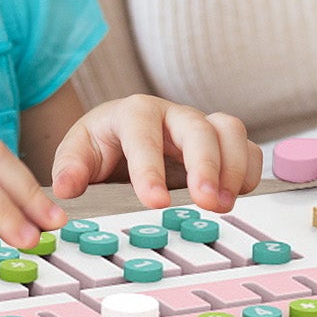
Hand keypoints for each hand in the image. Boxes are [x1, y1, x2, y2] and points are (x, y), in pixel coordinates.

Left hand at [50, 95, 261, 211]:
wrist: (121, 139)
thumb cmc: (102, 145)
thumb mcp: (78, 153)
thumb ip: (70, 168)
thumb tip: (67, 188)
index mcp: (133, 113)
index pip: (143, 133)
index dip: (150, 167)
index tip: (154, 201)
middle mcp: (172, 115)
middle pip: (198, 127)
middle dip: (206, 165)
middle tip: (206, 202)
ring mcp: (200, 127)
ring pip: (230, 131)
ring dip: (232, 168)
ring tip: (223, 204)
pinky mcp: (221, 145)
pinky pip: (247, 148)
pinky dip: (249, 171)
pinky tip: (238, 197)